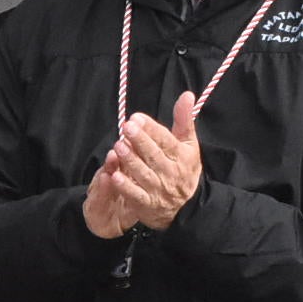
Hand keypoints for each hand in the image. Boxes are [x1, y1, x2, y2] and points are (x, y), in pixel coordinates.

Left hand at [84, 92, 203, 236]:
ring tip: (118, 145)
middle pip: (154, 156)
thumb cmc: (183, 168)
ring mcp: (159, 190)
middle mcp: (171, 173)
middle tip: (127, 127)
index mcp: (182, 157)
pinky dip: (125, 186)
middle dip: (140, 141)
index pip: (166, 141)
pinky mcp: (147, 204)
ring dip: (131, 160)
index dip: (152, 129)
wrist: (184, 206)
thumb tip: (187, 95)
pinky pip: (135, 195)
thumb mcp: (188, 144)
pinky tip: (114, 175)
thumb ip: (184, 120)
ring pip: (143, 174)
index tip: (137, 117)